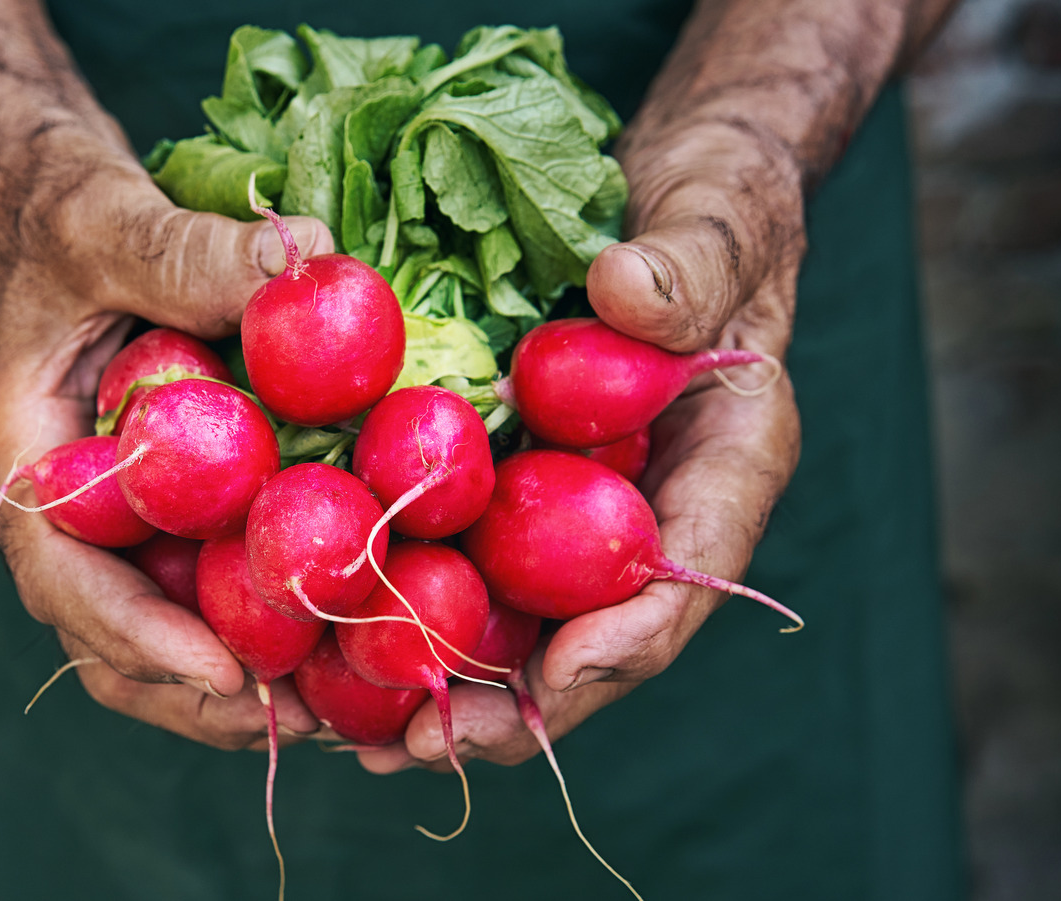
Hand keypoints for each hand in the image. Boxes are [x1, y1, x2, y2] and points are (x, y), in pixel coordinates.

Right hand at [0, 134, 333, 741]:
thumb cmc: (57, 215)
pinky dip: (258, 612)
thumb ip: (185, 252)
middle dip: (197, 692)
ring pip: (158, 627)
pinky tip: (337, 626)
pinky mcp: (164, 501)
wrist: (45, 205)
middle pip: (109, 638)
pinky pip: (201, 576)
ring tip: (330, 707)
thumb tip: (307, 264)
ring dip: (233, 677)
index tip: (229, 674)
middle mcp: (65, 509)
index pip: (65, 575)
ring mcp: (114, 513)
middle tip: (300, 719)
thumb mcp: (108, 221)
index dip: (141, 636)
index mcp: (25, 461)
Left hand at [358, 99, 805, 775]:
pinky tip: (338, 638)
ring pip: (519, 617)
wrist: (662, 200)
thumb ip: (688, 264)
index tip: (558, 678)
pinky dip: (414, 601)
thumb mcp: (716, 218)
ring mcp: (576, 503)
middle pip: (589, 633)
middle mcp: (648, 508)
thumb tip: (628, 295)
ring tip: (365, 734)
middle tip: (428, 747)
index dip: (625, 638)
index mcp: (722, 467)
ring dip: (448, 682)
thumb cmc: (713, 207)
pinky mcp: (511, 481)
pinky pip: (466, 554)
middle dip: (513, 703)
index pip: (686, 575)